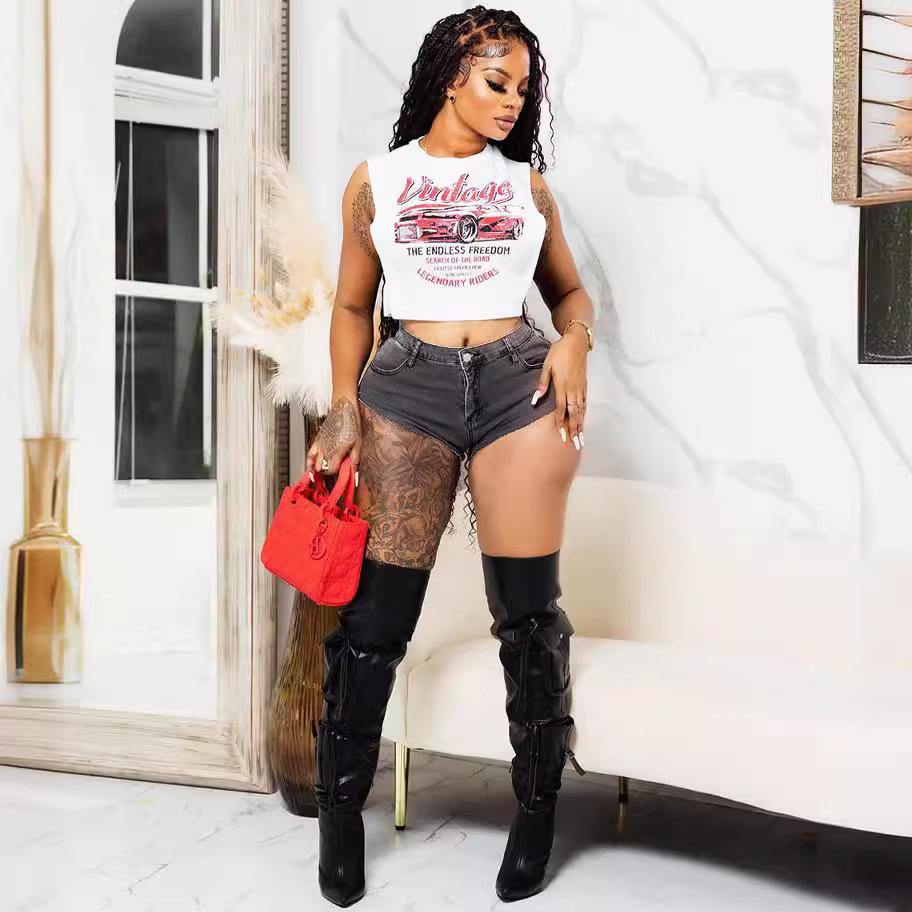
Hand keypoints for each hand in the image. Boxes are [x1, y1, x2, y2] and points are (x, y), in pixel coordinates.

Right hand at [306, 396, 361, 482]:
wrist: (343, 407)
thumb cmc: (352, 422)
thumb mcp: (358, 442)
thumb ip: (355, 459)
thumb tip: (354, 471)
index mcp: (337, 450)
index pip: (331, 470)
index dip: (335, 474)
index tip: (341, 474)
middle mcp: (326, 449)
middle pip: (321, 468)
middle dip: (326, 474)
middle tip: (332, 476)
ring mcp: (320, 444)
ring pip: (312, 463)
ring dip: (314, 470)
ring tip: (316, 477)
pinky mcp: (318, 439)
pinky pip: (310, 454)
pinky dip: (309, 462)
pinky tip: (310, 467)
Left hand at [531, 330, 587, 448]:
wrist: (576, 342)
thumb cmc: (559, 352)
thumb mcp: (547, 366)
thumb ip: (542, 384)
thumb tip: (535, 400)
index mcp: (563, 385)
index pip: (561, 409)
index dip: (561, 424)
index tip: (561, 437)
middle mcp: (573, 389)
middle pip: (574, 414)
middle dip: (574, 430)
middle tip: (575, 444)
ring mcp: (580, 388)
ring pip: (581, 410)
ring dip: (580, 425)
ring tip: (581, 439)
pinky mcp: (584, 385)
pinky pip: (584, 403)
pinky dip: (584, 414)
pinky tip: (583, 422)